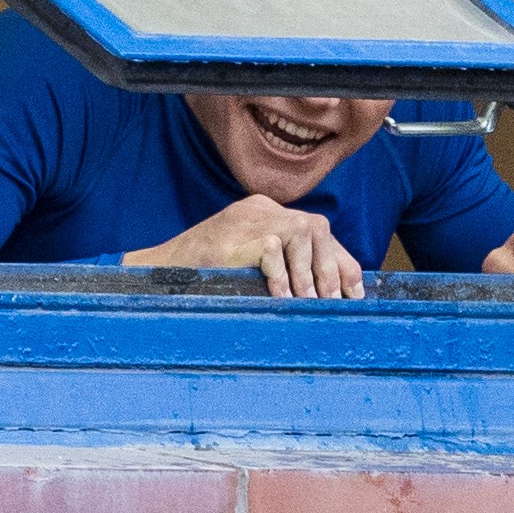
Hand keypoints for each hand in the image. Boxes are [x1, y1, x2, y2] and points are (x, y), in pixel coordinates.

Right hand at [128, 196, 365, 298]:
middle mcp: (261, 209)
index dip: (341, 262)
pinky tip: (280, 297)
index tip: (354, 293)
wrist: (159, 271)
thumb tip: (330, 292)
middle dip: (331, 269)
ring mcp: (245, 219)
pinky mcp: (232, 236)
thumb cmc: (208, 274)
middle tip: (333, 303)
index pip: (320, 232)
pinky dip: (281, 274)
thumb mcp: (253, 264)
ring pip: (301, 232)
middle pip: (317, 228)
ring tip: (309, 303)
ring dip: (310, 272)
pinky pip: (270, 248)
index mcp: (268, 213)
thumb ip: (286, 265)